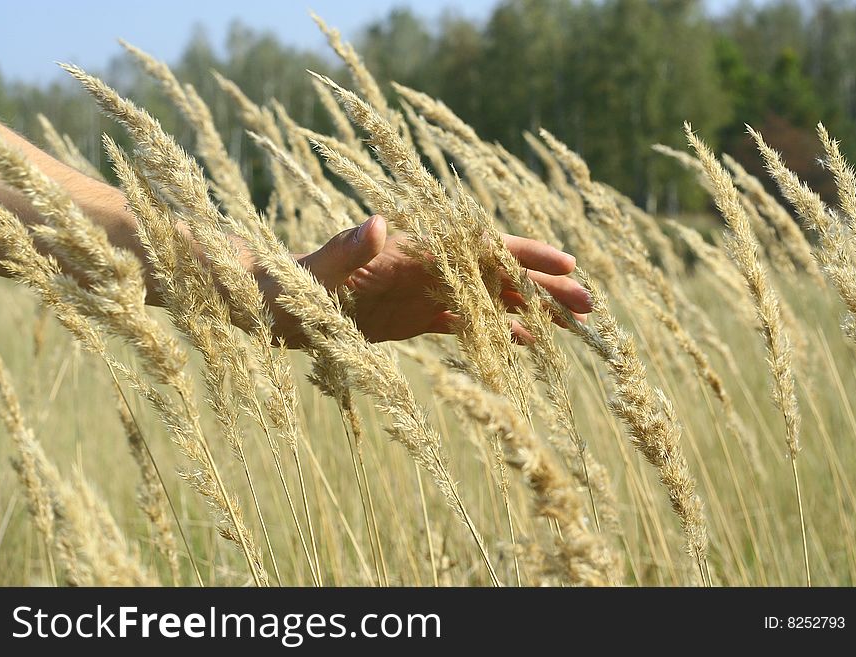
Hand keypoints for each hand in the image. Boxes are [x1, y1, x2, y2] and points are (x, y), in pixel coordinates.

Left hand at [264, 215, 591, 347]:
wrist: (265, 305)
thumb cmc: (284, 286)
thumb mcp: (312, 272)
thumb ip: (345, 248)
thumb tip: (379, 223)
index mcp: (410, 249)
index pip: (477, 246)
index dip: (523, 254)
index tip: (565, 263)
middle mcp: (424, 268)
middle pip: (495, 273)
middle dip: (543, 285)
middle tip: (590, 305)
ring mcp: (420, 293)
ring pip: (487, 299)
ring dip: (530, 309)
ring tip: (572, 326)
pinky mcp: (411, 318)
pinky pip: (462, 324)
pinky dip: (495, 333)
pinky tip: (525, 344)